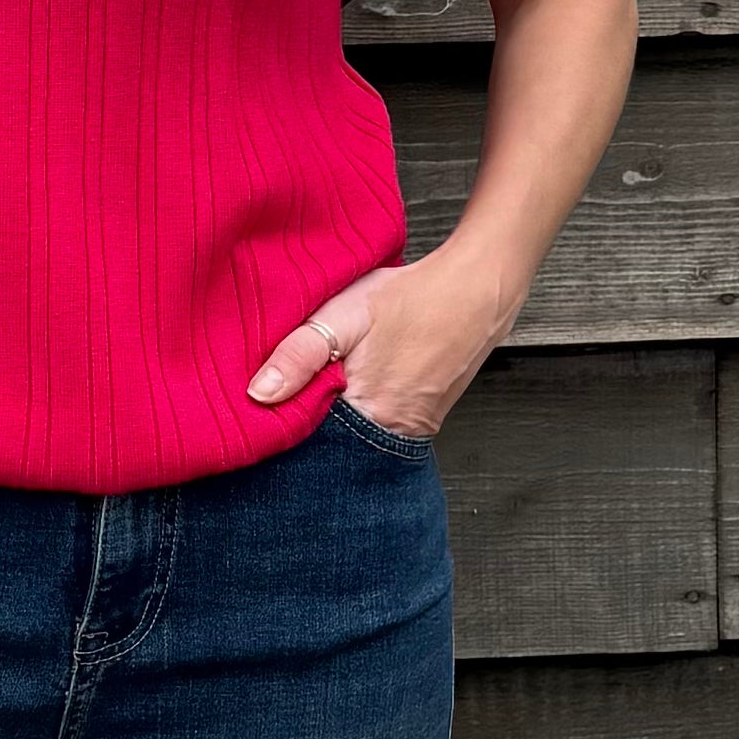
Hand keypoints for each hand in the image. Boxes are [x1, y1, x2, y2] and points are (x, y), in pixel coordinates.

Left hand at [245, 249, 507, 440]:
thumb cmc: (413, 297)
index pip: (305, 441)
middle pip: (329, 447)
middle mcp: (391, 435)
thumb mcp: (346, 313)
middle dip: (304, 427)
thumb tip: (258, 394)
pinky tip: (351, 387)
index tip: (259, 409)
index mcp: (367, 413)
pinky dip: (357, 415)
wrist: (479, 291)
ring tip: (318, 389)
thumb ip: (300, 353)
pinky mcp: (421, 423)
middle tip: (283, 398)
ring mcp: (410, 433)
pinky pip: (376, 430)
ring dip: (330, 421)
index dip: (280, 425)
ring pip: (352, 441)